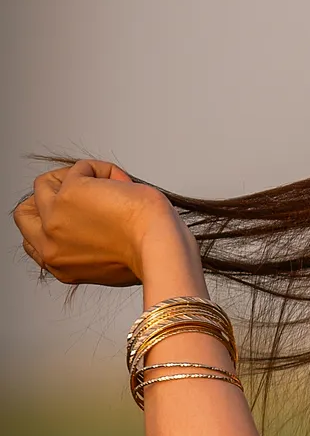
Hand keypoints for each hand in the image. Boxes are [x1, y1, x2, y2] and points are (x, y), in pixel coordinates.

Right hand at [12, 160, 182, 287]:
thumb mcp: (109, 260)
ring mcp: (54, 220)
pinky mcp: (68, 195)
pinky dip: (103, 170)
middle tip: (84, 191)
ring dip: (79, 178)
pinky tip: (123, 184)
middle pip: (24, 212)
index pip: (33, 240)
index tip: (78, 210)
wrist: (160, 247)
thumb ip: (88, 246)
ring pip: (44, 184)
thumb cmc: (150, 253)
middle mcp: (50, 248)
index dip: (51, 220)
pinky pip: (79, 168)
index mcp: (60, 267)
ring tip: (110, 186)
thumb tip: (93, 211)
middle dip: (52, 196)